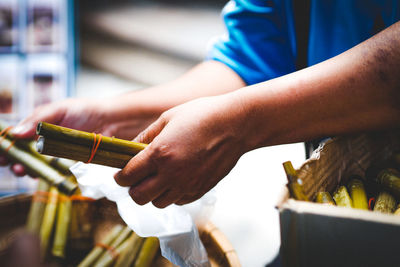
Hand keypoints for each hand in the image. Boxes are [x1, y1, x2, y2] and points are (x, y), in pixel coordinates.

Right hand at [1, 97, 156, 175]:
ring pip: (34, 165)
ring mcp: (55, 154)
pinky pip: (52, 172)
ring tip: (24, 170)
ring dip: (26, 169)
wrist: (111, 121)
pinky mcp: (67, 165)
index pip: (15, 137)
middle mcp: (44, 141)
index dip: (6, 145)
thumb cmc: (85, 111)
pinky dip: (44, 174)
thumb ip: (37, 120)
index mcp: (38, 126)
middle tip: (12, 164)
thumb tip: (15, 132)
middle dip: (13, 160)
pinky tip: (40, 174)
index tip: (1, 154)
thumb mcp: (59, 109)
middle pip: (21, 154)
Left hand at [114, 95, 248, 207]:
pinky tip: (176, 180)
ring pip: (158, 203)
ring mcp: (187, 184)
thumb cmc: (202, 115)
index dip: (119, 177)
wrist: (236, 125)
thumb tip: (130, 149)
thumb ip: (145, 136)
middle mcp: (171, 174)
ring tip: (157, 180)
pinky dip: (172, 196)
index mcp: (159, 154)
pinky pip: (178, 202)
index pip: (128, 177)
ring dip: (153, 194)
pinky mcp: (200, 190)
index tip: (120, 174)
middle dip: (132, 189)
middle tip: (136, 179)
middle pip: (139, 197)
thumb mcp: (167, 118)